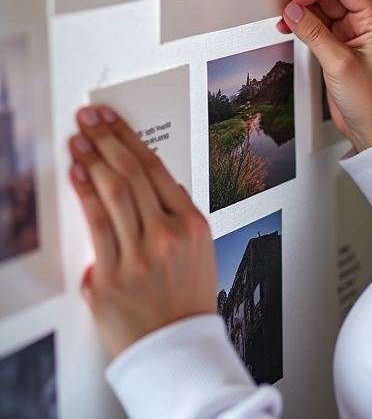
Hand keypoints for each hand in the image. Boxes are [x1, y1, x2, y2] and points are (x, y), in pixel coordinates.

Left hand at [68, 106, 216, 358]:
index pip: (156, 167)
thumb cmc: (186, 298)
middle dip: (107, 139)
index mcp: (191, 223)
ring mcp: (138, 256)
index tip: (112, 119)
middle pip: (133, 172)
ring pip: (114, 193)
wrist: (176, 348)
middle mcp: (167, 235)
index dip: (129, 137)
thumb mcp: (198, 247)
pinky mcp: (111, 278)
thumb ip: (175, 212)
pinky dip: (85, 196)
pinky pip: (96, 227)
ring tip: (79, 141)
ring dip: (93, 160)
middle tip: (90, 120)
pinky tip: (78, 176)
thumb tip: (148, 181)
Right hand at [277, 0, 371, 151]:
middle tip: (287, 7)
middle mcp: (363, 21)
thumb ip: (314, 34)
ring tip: (284, 19)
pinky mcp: (337, 43)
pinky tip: (289, 27)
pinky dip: (301, 22)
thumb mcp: (340, 65)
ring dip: (301, 8)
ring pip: (321, 4)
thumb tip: (293, 10)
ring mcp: (349, 32)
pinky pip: (316, 22)